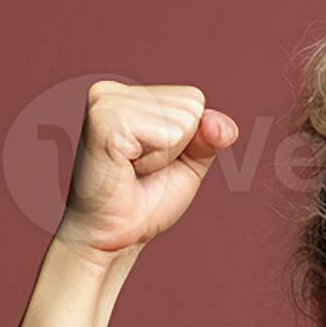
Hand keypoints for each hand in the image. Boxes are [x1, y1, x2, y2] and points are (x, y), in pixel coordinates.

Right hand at [53, 81, 237, 257]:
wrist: (112, 237)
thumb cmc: (145, 201)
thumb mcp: (188, 164)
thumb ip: (210, 138)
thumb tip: (221, 123)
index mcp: (127, 94)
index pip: (194, 100)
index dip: (187, 141)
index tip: (151, 161)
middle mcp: (111, 90)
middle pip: (191, 108)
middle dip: (178, 149)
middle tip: (140, 169)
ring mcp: (104, 101)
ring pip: (182, 121)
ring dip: (164, 157)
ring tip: (131, 169)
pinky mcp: (104, 120)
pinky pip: (165, 136)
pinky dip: (155, 161)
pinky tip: (126, 168)